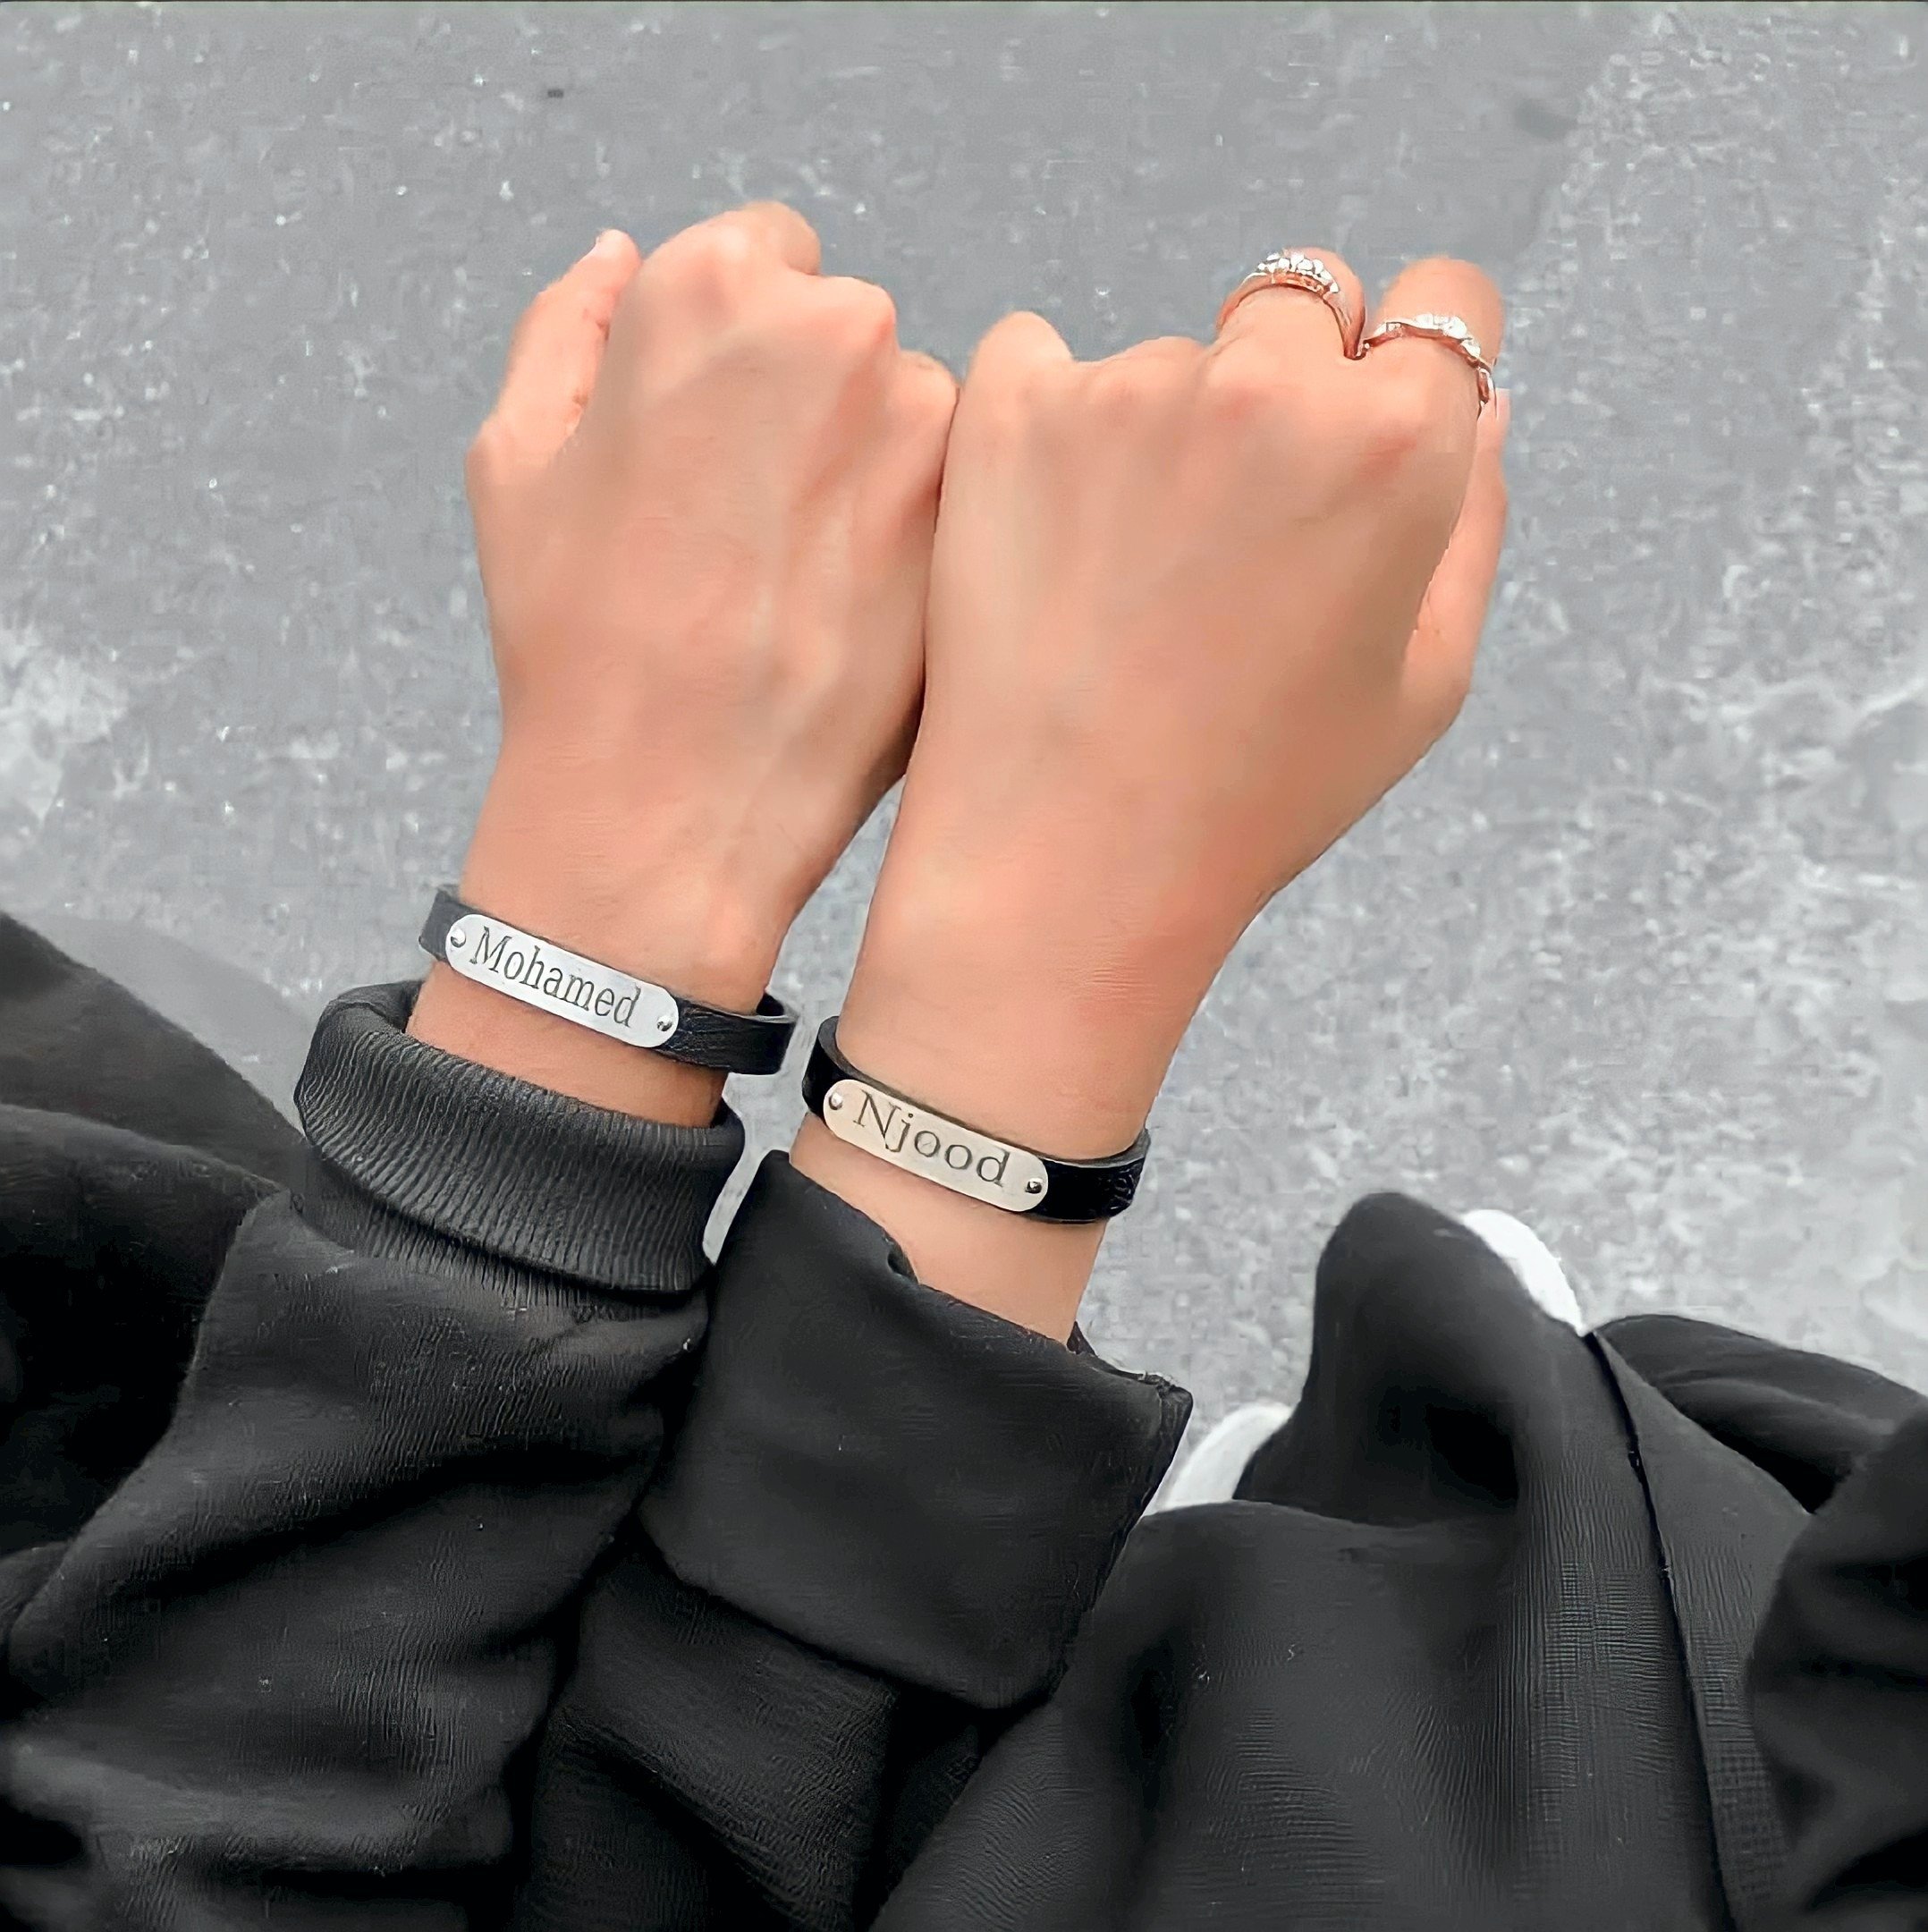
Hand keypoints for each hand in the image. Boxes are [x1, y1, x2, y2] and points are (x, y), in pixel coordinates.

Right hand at [408, 205, 958, 1121]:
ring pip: (916, 410)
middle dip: (814, 400)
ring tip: (805, 580)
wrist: (668, 804)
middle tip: (760, 521)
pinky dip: (922, 535)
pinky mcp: (981, 522)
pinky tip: (858, 610)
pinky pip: (963, 494)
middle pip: (848, 329)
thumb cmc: (576, 638)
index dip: (745, 347)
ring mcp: (926, 429)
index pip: (771, 253)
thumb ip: (567, 324)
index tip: (728, 433)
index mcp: (710, 287)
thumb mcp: (515, 460)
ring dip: (876, 467)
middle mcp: (835, 329)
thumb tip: (622, 253)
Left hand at [794, 250, 1508, 1336]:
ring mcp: (1131, 384)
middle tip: (1228, 516)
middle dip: (1286, 377)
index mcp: (1398, 443)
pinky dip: (1045, 425)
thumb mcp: (1424, 683)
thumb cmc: (1254, 794)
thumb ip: (1472, 518)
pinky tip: (1047, 537)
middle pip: (1302, 302)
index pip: (1445, 301)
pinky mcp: (1010, 404)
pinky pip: (1040, 362)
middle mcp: (1271, 384)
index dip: (1411, 360)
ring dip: (1159, 426)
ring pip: (1168, 356)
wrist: (1066, 861)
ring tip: (1123, 575)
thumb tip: (1475, 403)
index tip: (1366, 411)